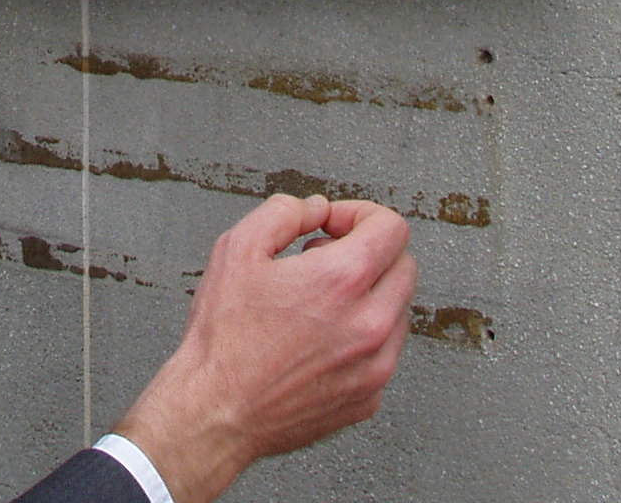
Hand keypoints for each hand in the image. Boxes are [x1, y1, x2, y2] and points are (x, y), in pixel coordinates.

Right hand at [111, 195, 416, 502]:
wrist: (216, 410)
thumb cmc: (223, 338)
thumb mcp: (238, 248)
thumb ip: (285, 212)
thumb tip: (316, 209)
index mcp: (343, 281)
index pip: (392, 228)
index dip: (360, 214)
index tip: (335, 225)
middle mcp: (370, 323)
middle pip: (404, 265)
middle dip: (368, 252)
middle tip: (324, 259)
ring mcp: (375, 366)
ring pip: (398, 310)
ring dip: (368, 295)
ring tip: (318, 302)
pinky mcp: (369, 397)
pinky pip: (384, 352)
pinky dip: (362, 337)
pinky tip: (321, 338)